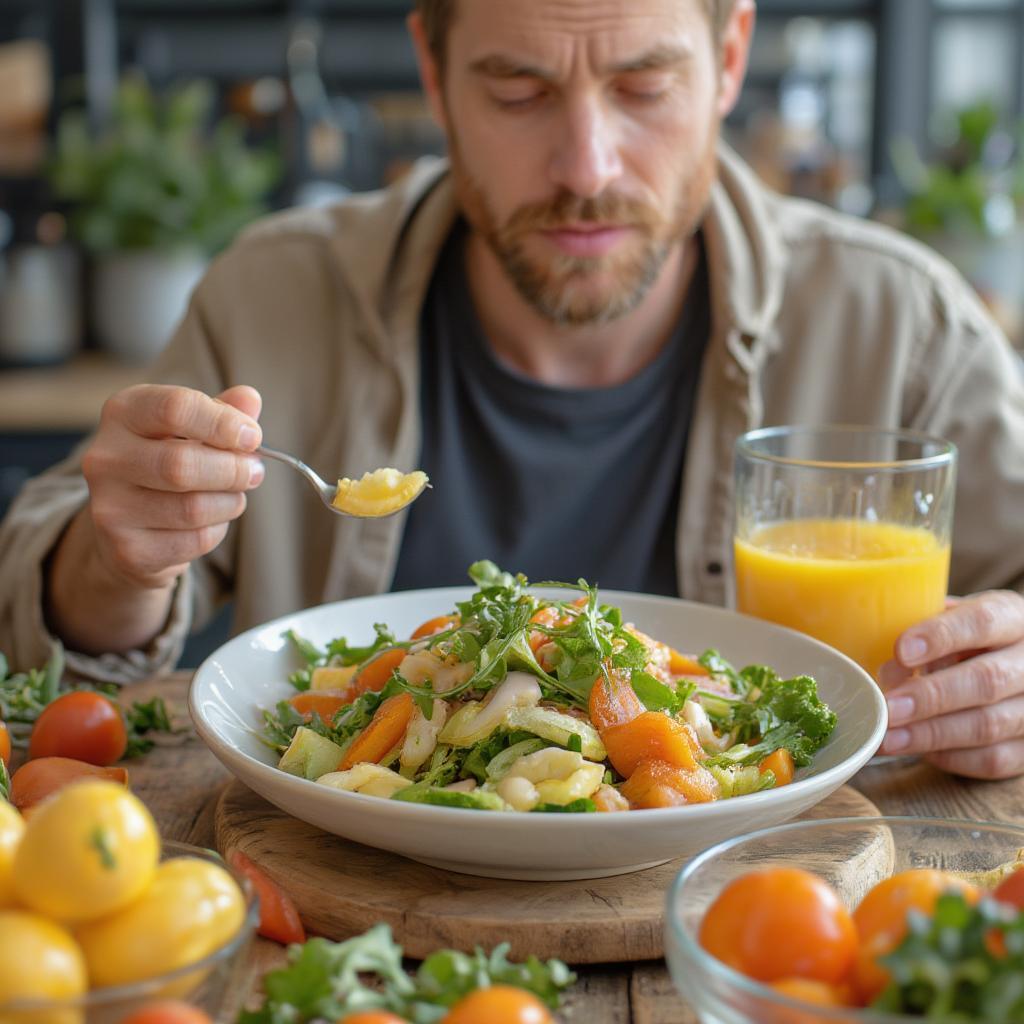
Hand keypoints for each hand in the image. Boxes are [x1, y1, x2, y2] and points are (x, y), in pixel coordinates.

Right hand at [81, 383, 263, 590]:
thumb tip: (249, 398)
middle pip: (182, 464)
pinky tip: (210, 521)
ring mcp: (110, 507)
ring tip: (233, 496)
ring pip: (192, 508)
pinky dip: (217, 530)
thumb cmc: (168, 464)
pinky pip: (194, 540)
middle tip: (254, 471)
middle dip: (232, 470)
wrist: (129, 528)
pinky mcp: (127, 549)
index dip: (224, 423)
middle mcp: (105, 458)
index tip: (253, 437)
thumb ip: (222, 412)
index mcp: (122, 413)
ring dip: (230, 502)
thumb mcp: (192, 429)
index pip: (175, 408)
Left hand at [877, 591, 1023, 778]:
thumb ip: (922, 633)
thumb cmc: (967, 638)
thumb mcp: (951, 619)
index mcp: (1012, 617)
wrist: (1013, 663)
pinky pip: (993, 760)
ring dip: (931, 734)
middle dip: (931, 697)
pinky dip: (951, 756)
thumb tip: (884, 666)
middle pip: (987, 680)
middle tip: (889, 706)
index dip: (941, 637)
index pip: (982, 621)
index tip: (901, 651)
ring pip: (989, 725)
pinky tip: (918, 750)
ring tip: (888, 737)